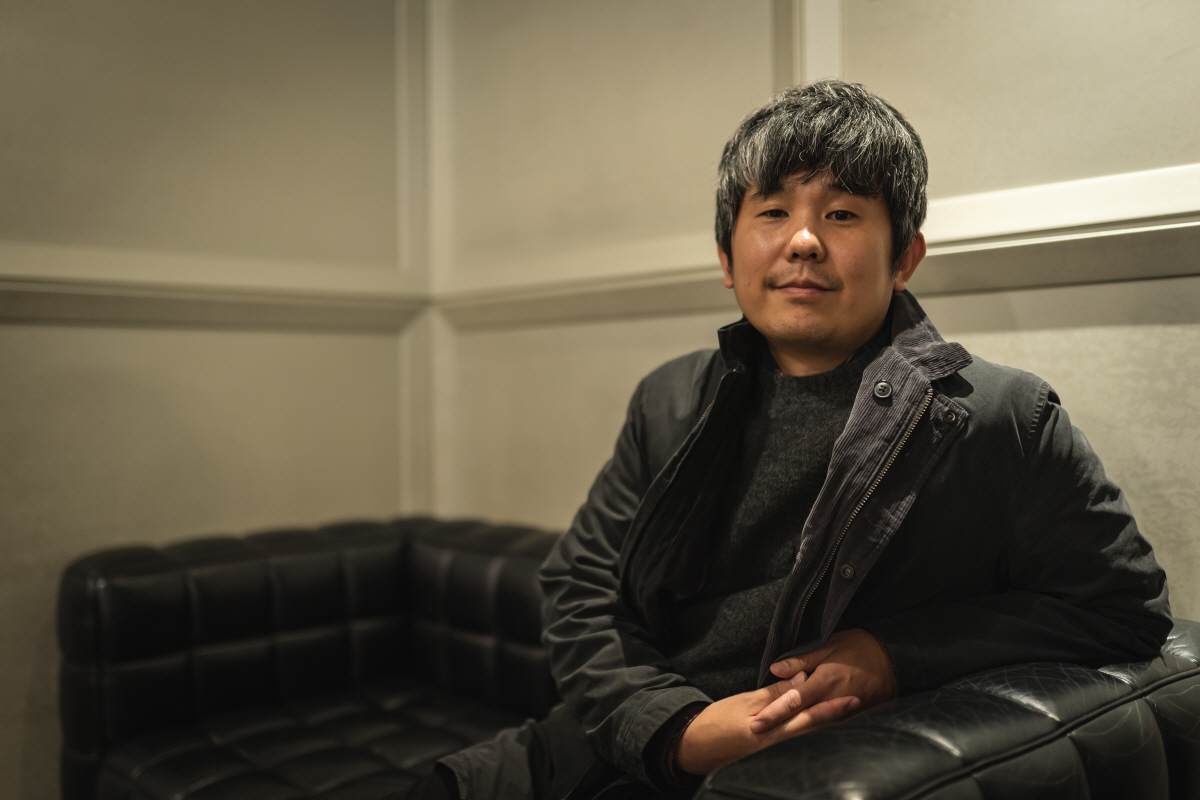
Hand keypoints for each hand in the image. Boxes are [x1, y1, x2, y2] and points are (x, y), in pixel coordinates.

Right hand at [675, 678, 859, 775]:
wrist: (696, 746)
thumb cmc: (718, 720)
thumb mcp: (746, 701)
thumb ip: (777, 692)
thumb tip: (803, 678)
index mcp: (770, 729)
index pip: (806, 716)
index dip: (830, 707)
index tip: (850, 697)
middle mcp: (776, 745)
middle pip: (813, 729)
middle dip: (836, 716)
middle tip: (857, 703)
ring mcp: (774, 753)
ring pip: (808, 737)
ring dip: (827, 725)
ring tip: (847, 713)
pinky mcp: (770, 756)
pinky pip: (797, 743)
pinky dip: (811, 733)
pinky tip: (821, 727)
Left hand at [751, 628, 894, 733]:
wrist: (892, 658)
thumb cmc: (858, 647)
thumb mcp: (829, 646)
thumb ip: (801, 660)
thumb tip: (775, 669)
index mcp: (824, 681)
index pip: (793, 700)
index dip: (774, 712)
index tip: (756, 722)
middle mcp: (833, 699)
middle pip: (800, 718)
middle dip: (778, 726)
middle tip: (756, 734)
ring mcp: (844, 711)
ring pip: (815, 726)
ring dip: (794, 732)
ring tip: (771, 739)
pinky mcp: (855, 716)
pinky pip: (832, 727)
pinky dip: (816, 732)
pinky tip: (801, 737)